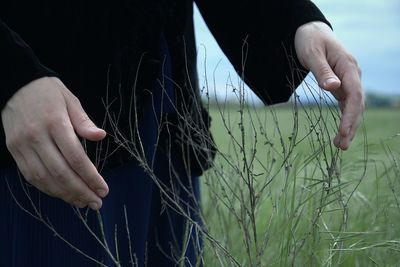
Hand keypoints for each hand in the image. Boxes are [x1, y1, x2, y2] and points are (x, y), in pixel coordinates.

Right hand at [1, 77, 107, 209]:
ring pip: (44, 178)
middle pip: (61, 172)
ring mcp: (22, 145)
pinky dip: (47, 188)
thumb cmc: (48, 92)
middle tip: (96, 202)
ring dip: (65, 194)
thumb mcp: (71, 100)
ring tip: (82, 202)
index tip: (104, 189)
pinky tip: (62, 194)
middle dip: (81, 191)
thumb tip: (101, 136)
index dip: (91, 177)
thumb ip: (84, 122)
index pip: (76, 158)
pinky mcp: (13, 150)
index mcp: (55, 123)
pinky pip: (30, 176)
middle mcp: (37, 136)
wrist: (14, 84)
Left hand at [295, 21, 363, 149]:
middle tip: (342, 147)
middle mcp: (353, 75)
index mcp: (348, 66)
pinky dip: (344, 119)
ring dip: (348, 126)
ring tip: (340, 145)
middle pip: (357, 104)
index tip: (342, 132)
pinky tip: (341, 133)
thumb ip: (322, 71)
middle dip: (350, 126)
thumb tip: (333, 87)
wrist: (311, 32)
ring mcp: (349, 80)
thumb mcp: (312, 54)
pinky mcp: (342, 85)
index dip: (349, 115)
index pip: (354, 95)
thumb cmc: (310, 41)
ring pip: (353, 107)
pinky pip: (346, 104)